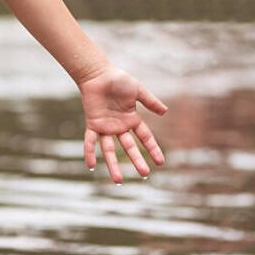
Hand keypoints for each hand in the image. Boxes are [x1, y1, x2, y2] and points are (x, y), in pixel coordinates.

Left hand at [76, 64, 168, 182]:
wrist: (98, 73)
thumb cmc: (118, 79)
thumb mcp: (138, 91)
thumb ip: (150, 101)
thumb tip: (165, 112)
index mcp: (132, 119)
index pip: (145, 138)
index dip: (152, 149)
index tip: (161, 163)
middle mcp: (119, 126)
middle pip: (129, 147)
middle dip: (136, 160)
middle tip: (145, 174)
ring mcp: (105, 126)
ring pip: (110, 149)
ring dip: (113, 164)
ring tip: (119, 180)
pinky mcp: (92, 123)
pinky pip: (90, 141)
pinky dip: (89, 152)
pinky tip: (91, 165)